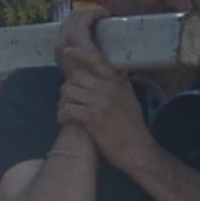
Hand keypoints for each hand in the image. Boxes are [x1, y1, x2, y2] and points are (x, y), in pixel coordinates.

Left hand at [54, 34, 151, 160]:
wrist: (137, 149)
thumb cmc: (132, 127)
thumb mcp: (130, 98)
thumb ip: (118, 84)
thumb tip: (112, 72)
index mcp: (118, 82)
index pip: (97, 60)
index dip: (80, 54)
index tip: (68, 51)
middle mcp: (110, 88)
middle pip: (76, 77)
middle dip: (68, 88)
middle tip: (67, 101)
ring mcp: (101, 102)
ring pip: (69, 92)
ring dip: (62, 102)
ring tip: (65, 112)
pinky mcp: (92, 117)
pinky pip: (68, 109)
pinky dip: (62, 115)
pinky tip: (64, 120)